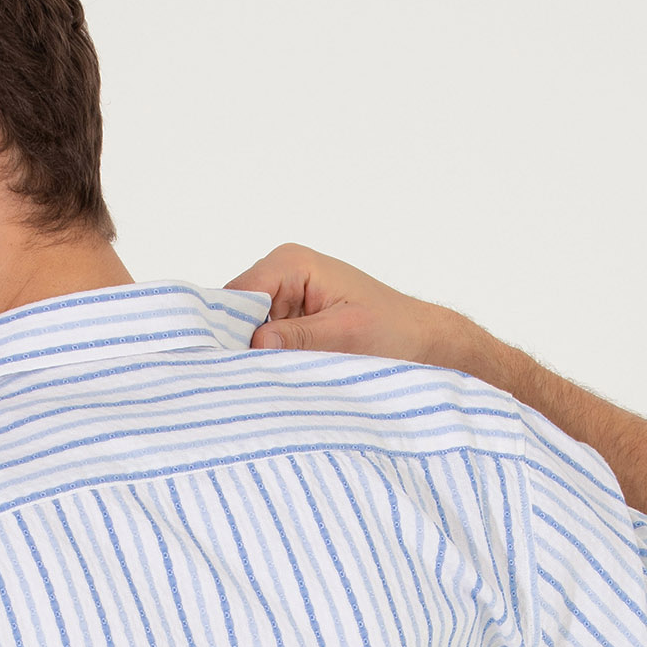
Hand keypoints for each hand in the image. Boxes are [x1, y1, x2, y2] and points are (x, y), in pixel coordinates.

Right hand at [226, 245, 455, 363]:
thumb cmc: (393, 329)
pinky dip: (264, 360)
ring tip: (260, 383)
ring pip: (244, 330)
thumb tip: (256, 342)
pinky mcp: (288, 319)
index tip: (227, 366)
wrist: (419, 340)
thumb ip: (300, 336)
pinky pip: (261, 339)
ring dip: (252, 356)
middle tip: (243, 382)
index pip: (238, 295)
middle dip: (238, 345)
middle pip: (234, 312)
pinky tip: (270, 378)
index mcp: (292, 262)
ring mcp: (282, 296)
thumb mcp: (345, 334)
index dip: (227, 330)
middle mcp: (281, 272)